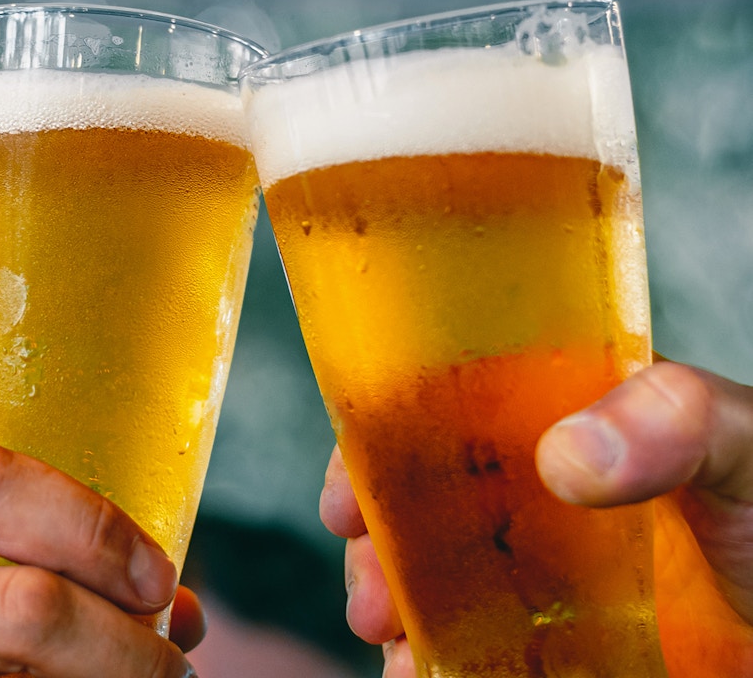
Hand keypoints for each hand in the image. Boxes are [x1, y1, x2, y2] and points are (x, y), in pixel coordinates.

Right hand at [320, 361, 752, 677]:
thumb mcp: (748, 447)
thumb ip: (677, 421)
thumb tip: (564, 457)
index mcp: (562, 418)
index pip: (446, 409)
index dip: (382, 445)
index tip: (347, 500)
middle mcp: (538, 493)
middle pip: (422, 506)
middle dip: (378, 549)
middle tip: (370, 599)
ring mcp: (543, 571)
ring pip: (435, 580)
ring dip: (396, 611)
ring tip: (394, 648)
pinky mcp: (555, 639)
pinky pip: (471, 647)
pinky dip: (432, 662)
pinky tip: (422, 675)